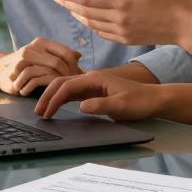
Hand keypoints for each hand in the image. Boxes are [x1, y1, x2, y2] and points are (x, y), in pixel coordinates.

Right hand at [0, 38, 83, 95]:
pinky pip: (34, 80)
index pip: (65, 52)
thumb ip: (59, 55)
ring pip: (47, 71)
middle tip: (72, 87)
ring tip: (61, 90)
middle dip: (68, 76)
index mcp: (42, 43)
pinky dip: (42, 87)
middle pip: (58, 63)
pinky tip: (47, 91)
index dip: (75, 66)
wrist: (0, 68)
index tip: (79, 77)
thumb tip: (79, 55)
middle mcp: (33, 48)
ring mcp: (23, 59)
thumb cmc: (26, 64)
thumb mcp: (42, 56)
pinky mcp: (16, 72)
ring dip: (56, 83)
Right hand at [34, 72, 161, 120]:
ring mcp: (92, 85)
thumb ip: (101, 105)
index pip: (67, 86)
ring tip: (43, 112)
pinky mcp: (94, 92)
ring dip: (53, 98)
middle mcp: (91, 78)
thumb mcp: (121, 105)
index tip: (46, 113)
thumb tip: (81, 106)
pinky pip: (73, 94)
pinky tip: (56, 108)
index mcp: (95, 78)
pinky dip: (62, 100)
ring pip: (65, 87)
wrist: (153, 100)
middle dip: (48, 96)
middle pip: (62, 83)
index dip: (54, 99)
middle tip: (38, 112)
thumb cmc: (139, 101)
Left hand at [49, 0, 191, 46]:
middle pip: (84, 12)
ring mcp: (122, 32)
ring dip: (78, 15)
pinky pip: (102, 33)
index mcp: (121, 1)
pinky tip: (88, 20)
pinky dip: (91, 25)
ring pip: (92, 24)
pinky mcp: (127, 40)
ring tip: (69, 7)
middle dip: (67, 4)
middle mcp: (118, 19)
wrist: (187, 25)